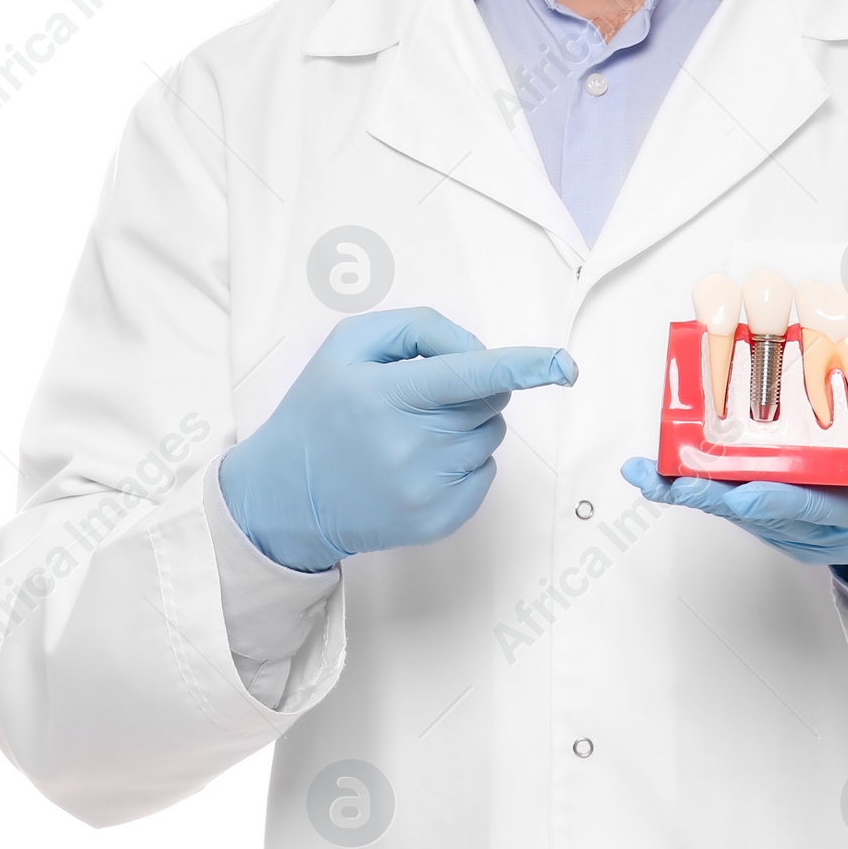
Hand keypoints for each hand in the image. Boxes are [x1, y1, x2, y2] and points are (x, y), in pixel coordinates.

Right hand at [220, 307, 576, 571]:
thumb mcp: (349, 344)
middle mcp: (408, 445)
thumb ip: (418, 327)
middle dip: (473, 388)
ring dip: (467, 424)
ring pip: (490, 436)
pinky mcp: (436, 521)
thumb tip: (476, 350)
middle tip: (423, 395)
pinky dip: (464, 460)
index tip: (564, 364)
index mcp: (386, 395)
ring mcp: (424, 489)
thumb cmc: (320, 409)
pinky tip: (419, 462)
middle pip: (487, 402)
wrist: (283, 497)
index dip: (522, 367)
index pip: (469, 375)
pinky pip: (484, 473)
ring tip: (413, 431)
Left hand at [621, 406, 847, 579]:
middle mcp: (816, 529)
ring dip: (693, 489)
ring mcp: (791, 527)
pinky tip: (661, 472)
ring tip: (650, 471)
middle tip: (672, 476)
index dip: (776, 501)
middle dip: (713, 495)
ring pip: (736, 510)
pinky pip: (731, 503)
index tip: (745, 492)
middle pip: (757, 512)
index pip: (811, 510)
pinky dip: (696, 487)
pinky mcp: (774, 518)